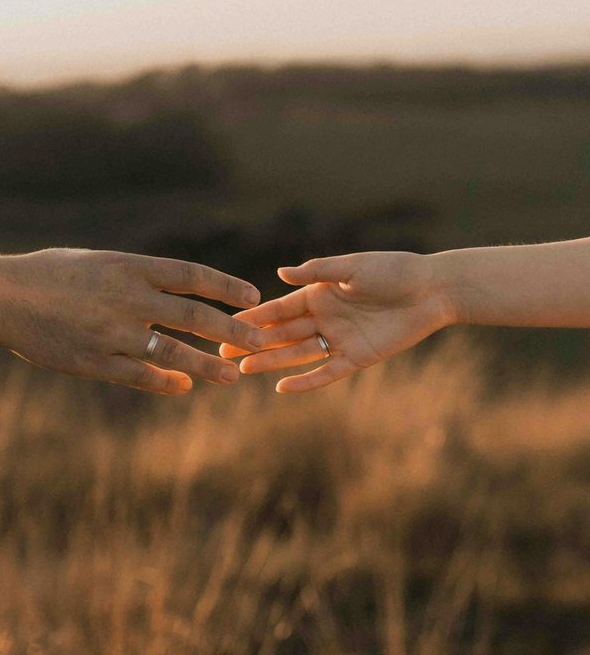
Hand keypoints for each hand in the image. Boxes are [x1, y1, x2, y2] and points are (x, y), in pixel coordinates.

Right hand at [0, 248, 264, 393]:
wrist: (2, 299)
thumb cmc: (48, 274)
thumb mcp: (96, 261)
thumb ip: (135, 274)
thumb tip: (172, 284)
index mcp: (129, 266)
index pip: (192, 275)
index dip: (226, 286)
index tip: (253, 296)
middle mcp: (127, 298)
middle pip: (194, 315)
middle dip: (232, 329)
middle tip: (259, 340)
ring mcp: (113, 333)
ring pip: (173, 353)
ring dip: (207, 365)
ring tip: (232, 375)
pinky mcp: (95, 362)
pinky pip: (140, 376)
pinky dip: (166, 382)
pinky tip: (184, 386)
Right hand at [220, 251, 453, 392]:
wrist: (431, 290)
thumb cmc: (393, 271)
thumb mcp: (351, 267)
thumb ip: (316, 272)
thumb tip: (279, 275)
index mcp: (319, 293)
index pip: (278, 308)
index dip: (253, 318)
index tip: (225, 325)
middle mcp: (325, 317)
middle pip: (282, 334)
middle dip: (253, 342)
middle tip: (222, 353)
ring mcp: (340, 339)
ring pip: (297, 354)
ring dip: (271, 361)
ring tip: (243, 369)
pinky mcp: (358, 357)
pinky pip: (326, 372)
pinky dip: (305, 381)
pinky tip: (281, 388)